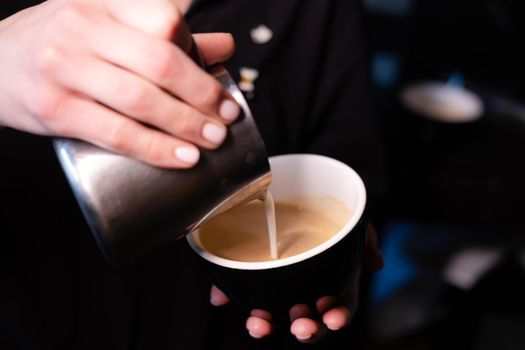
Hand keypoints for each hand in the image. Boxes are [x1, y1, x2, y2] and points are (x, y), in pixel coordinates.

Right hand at [0, 0, 237, 167]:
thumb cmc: (63, 44)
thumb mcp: (110, 26)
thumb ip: (167, 36)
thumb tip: (225, 47)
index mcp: (101, 3)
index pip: (164, 21)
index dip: (197, 54)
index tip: (219, 84)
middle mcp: (81, 29)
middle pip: (160, 62)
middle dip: (203, 95)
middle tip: (226, 117)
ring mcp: (64, 69)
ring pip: (140, 100)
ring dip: (185, 124)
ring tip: (212, 139)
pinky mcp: (55, 109)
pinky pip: (116, 133)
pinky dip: (155, 148)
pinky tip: (183, 156)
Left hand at [209, 224, 383, 342]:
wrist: (294, 185)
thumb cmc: (324, 210)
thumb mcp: (349, 219)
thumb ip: (365, 238)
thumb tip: (375, 262)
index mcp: (330, 279)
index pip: (338, 307)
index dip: (338, 317)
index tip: (333, 318)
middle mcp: (303, 286)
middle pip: (306, 318)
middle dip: (305, 328)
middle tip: (300, 325)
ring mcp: (275, 281)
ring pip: (270, 311)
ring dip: (264, 323)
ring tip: (259, 324)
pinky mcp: (248, 271)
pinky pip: (236, 288)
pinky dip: (225, 295)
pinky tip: (219, 297)